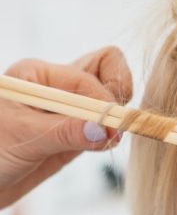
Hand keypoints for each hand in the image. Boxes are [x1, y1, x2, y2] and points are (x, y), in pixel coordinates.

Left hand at [0, 46, 131, 208]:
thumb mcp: (22, 138)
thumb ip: (64, 132)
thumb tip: (104, 129)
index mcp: (39, 75)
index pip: (85, 77)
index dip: (102, 101)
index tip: (111, 128)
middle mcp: (57, 85)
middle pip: (104, 68)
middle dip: (116, 95)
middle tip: (116, 126)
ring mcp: (68, 108)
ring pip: (108, 94)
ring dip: (114, 115)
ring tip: (110, 139)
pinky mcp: (75, 130)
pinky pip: (103, 123)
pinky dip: (110, 132)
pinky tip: (104, 146)